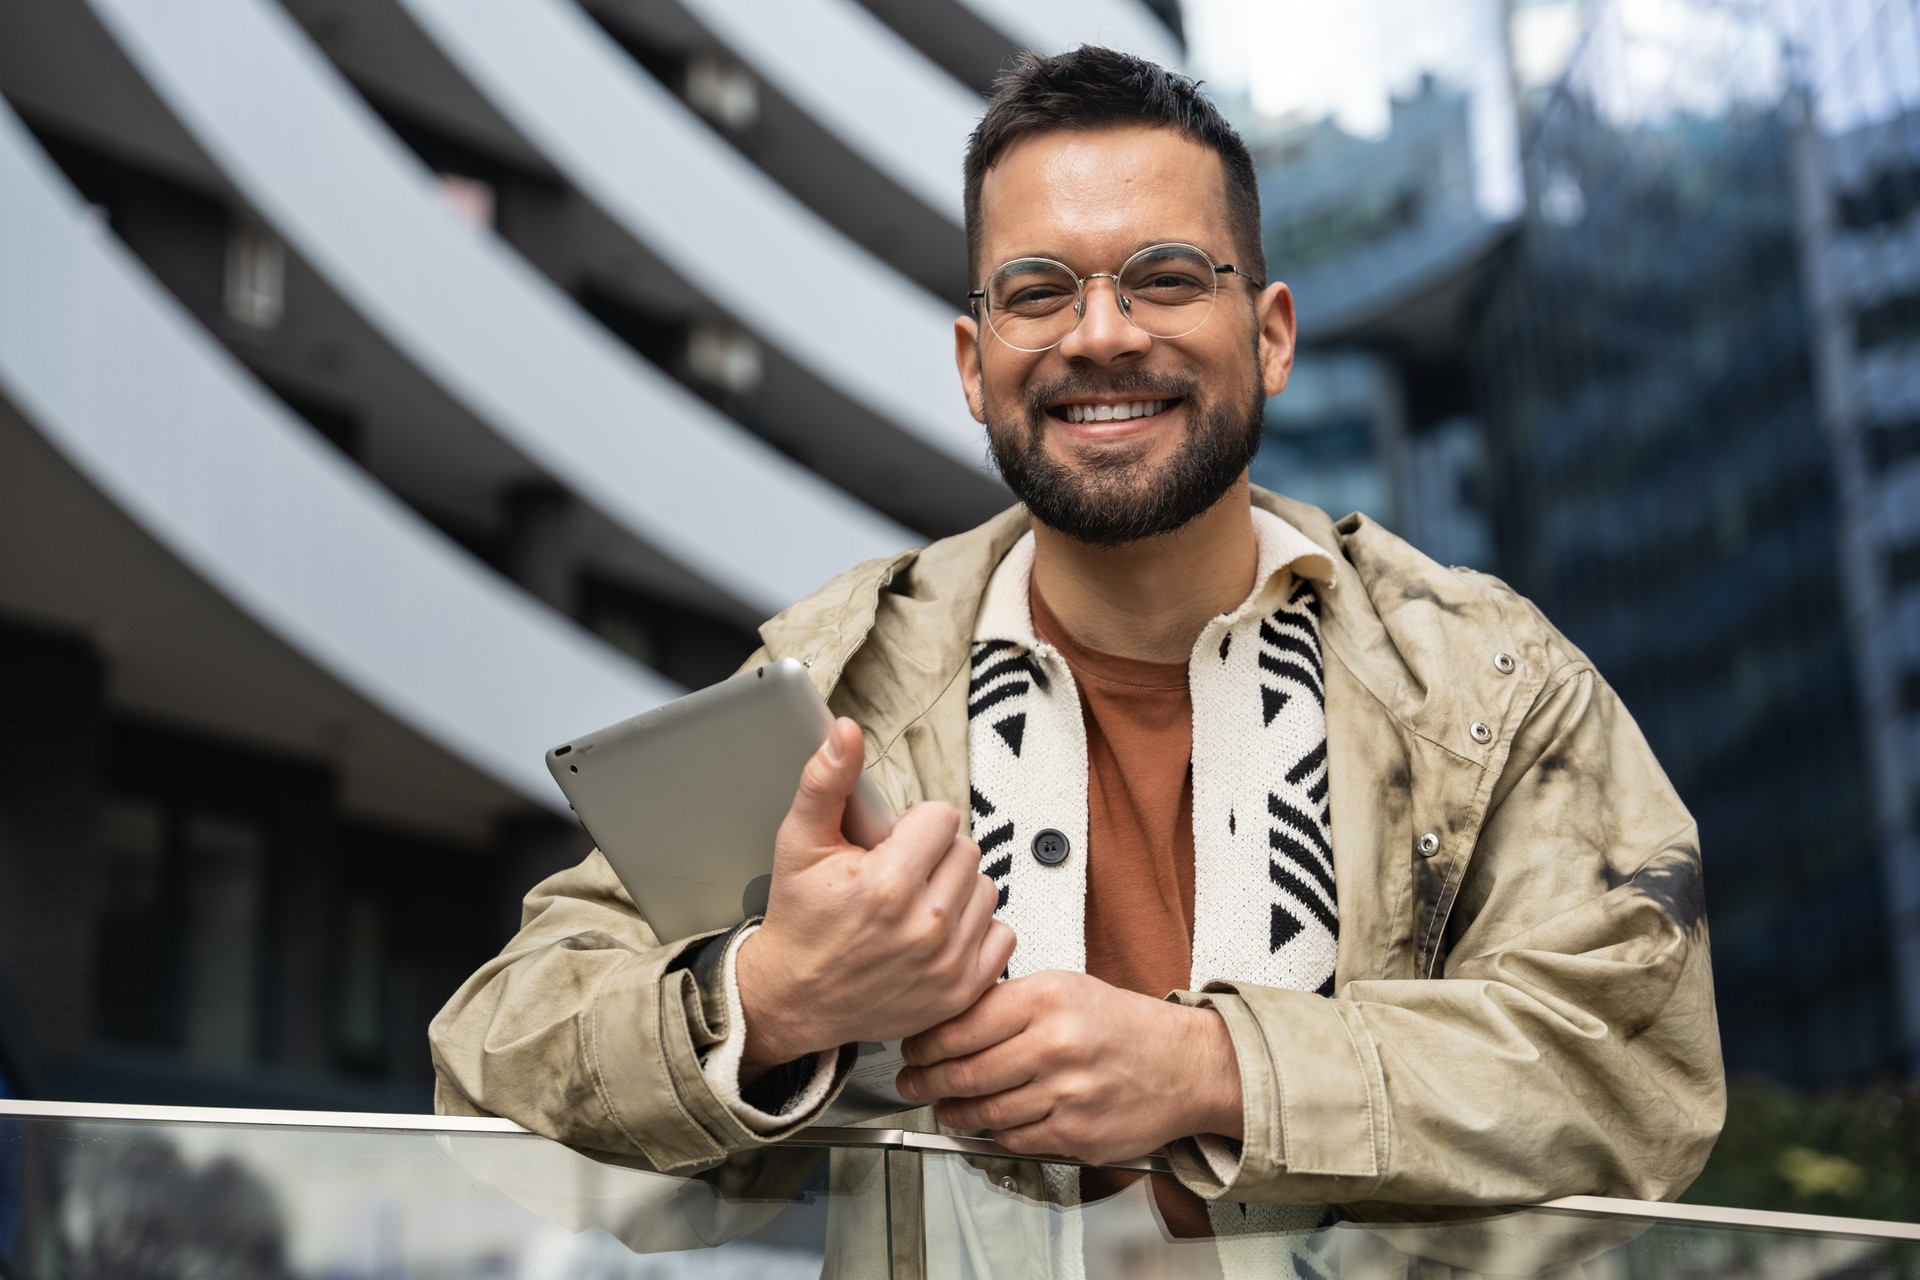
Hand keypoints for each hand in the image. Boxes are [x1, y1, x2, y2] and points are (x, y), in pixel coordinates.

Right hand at [735, 718, 1016, 1076]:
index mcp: (888, 882)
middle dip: (935, 856)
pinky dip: (977, 932)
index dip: (914, 827)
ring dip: (958, 891)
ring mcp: (948, 961)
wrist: (794, 997)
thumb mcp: (799, 843)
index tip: (891, 848)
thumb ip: (826, 781)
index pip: (942, 817)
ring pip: (987, 888)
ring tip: (917, 905)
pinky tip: (939, 934)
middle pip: (966, 851)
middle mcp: (926, 924)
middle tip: (900, 877)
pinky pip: (1003, 934)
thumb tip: (846, 731)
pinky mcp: (963, 990)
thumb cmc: (801, 917)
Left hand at [893, 970, 1242, 1165]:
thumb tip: (947, 1019)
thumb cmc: (1123, 1025)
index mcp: (1046, 999)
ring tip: (942, 1104)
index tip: (912, 1047)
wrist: (1185, 1065)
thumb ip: (1007, 1002)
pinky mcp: (1074, 1134)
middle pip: (963, 1072)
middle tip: (911, 1081)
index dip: (924, 1042)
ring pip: (983, 1110)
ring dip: (953, 1111)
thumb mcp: (1064, 988)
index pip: (959, 1025)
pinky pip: (1013, 1139)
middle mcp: (1055, 1044)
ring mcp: (1065, 1093)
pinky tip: (984, 1123)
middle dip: (925, 1080)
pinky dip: (991, 1133)